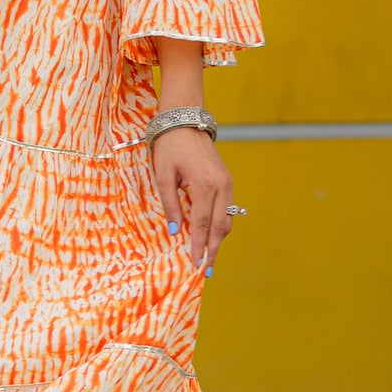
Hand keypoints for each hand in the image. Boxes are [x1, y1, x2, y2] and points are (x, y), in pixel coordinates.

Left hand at [151, 127, 236, 273]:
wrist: (185, 120)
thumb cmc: (170, 146)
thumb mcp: (163, 175)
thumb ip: (171, 205)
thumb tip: (176, 231)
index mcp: (203, 184)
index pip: (203, 224)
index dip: (199, 246)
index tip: (196, 265)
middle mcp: (221, 185)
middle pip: (220, 226)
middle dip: (213, 250)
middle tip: (207, 270)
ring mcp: (227, 182)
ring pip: (227, 218)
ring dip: (219, 239)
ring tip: (209, 256)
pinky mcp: (227, 179)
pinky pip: (227, 208)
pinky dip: (221, 224)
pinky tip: (212, 235)